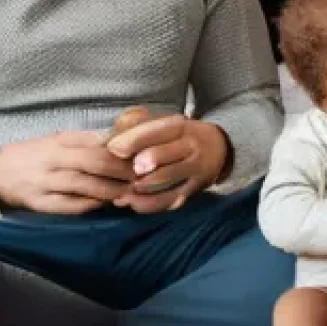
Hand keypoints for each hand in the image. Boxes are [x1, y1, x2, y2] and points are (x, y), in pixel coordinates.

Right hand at [0, 132, 136, 213]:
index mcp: (60, 140)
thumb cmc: (36, 154)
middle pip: (92, 162)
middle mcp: (53, 159)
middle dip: (119, 170)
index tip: (140, 157)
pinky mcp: (38, 203)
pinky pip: (67, 206)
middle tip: (140, 177)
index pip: (95, 143)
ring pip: (82, 185)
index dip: (120, 152)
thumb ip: (86, 140)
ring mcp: (45, 182)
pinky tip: (103, 205)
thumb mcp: (58, 139)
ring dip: (108, 190)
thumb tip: (119, 139)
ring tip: (127, 192)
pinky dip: (88, 205)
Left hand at [105, 113, 228, 212]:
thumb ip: (136, 123)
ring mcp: (193, 170)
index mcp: (179, 126)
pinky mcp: (193, 190)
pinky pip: (169, 200)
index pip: (157, 130)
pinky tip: (132, 203)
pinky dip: (149, 204)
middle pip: (163, 154)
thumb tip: (109, 138)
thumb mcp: (162, 121)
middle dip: (141, 163)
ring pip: (165, 180)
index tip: (113, 148)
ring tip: (121, 192)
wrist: (217, 149)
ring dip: (141, 188)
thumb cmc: (178, 135)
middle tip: (126, 170)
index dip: (133, 140)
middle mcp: (190, 147)